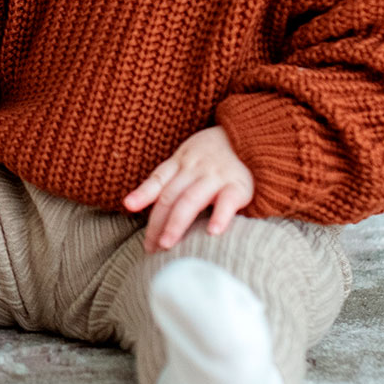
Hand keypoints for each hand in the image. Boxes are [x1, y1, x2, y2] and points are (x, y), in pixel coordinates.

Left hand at [123, 125, 253, 251]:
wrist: (254, 135)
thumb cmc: (216, 152)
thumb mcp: (189, 156)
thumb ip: (170, 177)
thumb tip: (136, 204)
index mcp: (181, 161)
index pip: (157, 181)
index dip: (142, 196)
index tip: (129, 209)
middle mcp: (195, 168)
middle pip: (170, 197)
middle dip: (157, 224)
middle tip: (150, 248)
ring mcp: (216, 176)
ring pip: (191, 200)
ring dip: (176, 223)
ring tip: (167, 245)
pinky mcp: (239, 184)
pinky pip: (228, 201)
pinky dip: (220, 216)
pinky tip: (213, 232)